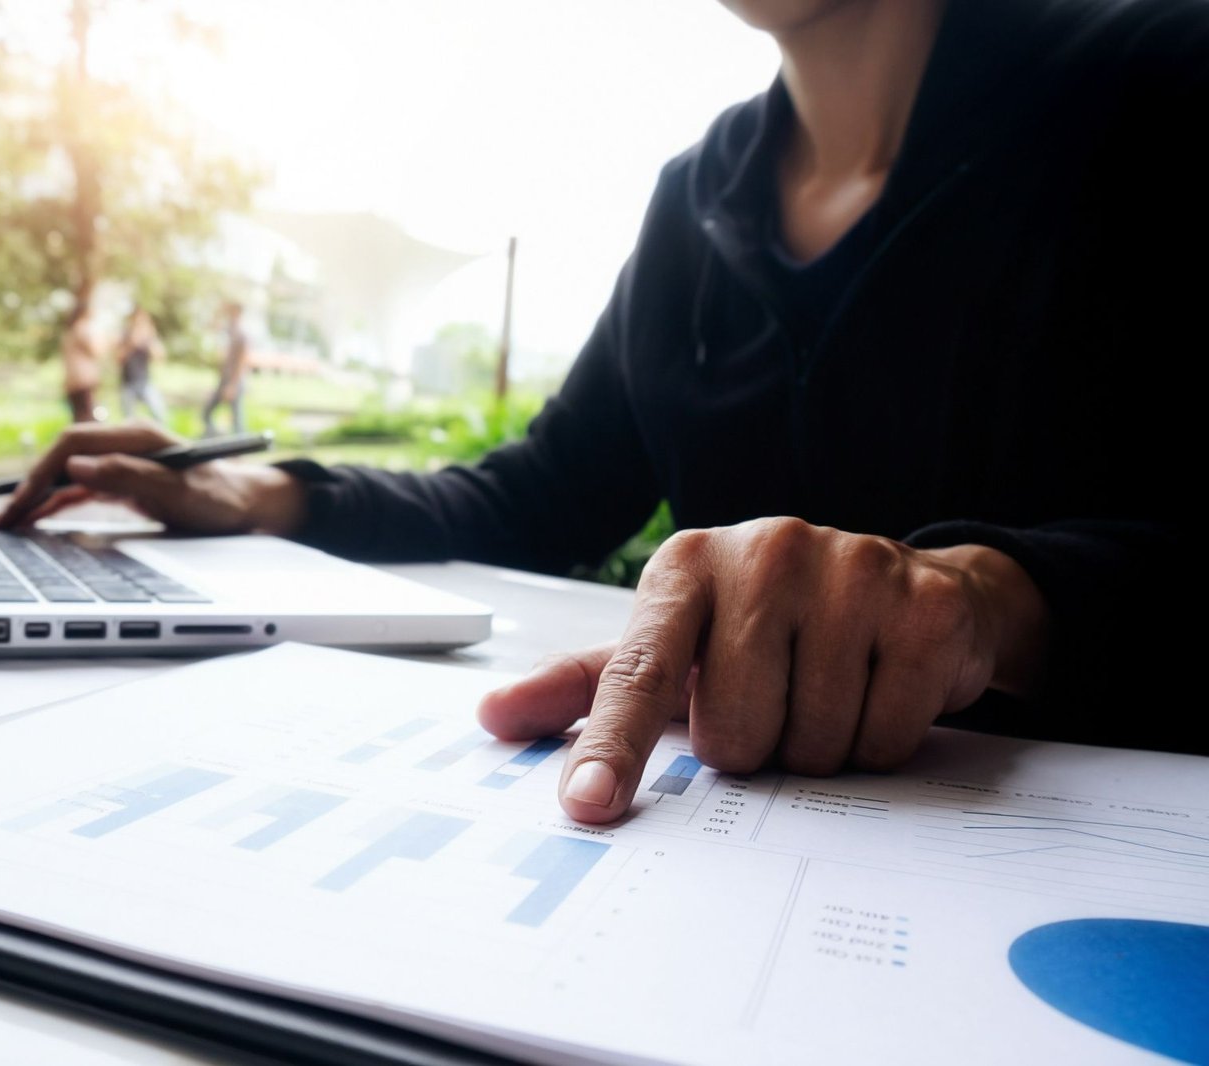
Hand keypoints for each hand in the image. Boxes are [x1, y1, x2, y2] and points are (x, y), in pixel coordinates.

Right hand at [0, 422, 305, 534]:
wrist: (246, 506)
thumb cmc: (219, 499)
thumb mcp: (178, 492)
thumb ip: (128, 477)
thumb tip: (76, 468)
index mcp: (136, 436)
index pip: (74, 444)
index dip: (42, 472)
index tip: (21, 502)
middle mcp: (124, 443)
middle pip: (63, 459)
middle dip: (28, 487)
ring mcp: (120, 461)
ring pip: (65, 476)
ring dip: (34, 498)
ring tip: (2, 524)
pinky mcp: (121, 481)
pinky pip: (77, 490)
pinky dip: (52, 504)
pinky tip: (29, 520)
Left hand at [478, 518, 1047, 823]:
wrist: (899, 589)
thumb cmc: (764, 629)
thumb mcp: (673, 647)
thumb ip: (585, 687)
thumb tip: (491, 716)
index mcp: (686, 567)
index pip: (637, 673)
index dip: (612, 747)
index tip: (588, 804)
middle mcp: (763, 552)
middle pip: (734, 734)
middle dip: (752, 746)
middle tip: (773, 701)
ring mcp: (849, 570)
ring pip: (811, 744)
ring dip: (815, 748)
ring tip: (824, 691)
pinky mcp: (922, 606)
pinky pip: (883, 738)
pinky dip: (877, 740)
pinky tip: (875, 688)